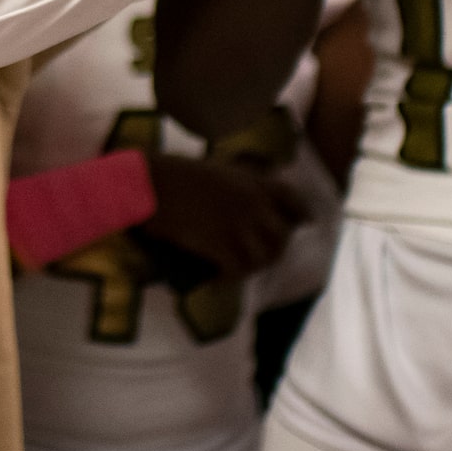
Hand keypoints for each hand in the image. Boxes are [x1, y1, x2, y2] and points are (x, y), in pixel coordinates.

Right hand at [139, 154, 306, 278]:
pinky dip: (229, 278)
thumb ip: (240, 183)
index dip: (301, 215)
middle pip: (282, 236)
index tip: (303, 225)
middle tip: (257, 256)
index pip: (294, 200)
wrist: (148, 181)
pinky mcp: (219, 242)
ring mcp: (238, 224)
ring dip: (252, 267)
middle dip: (274, 249)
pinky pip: (238, 269)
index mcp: (253, 181)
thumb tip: (249, 199)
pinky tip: (217, 279)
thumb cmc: (174, 174)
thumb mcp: (217, 171)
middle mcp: (253, 202)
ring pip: (265, 257)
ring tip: (237, 270)